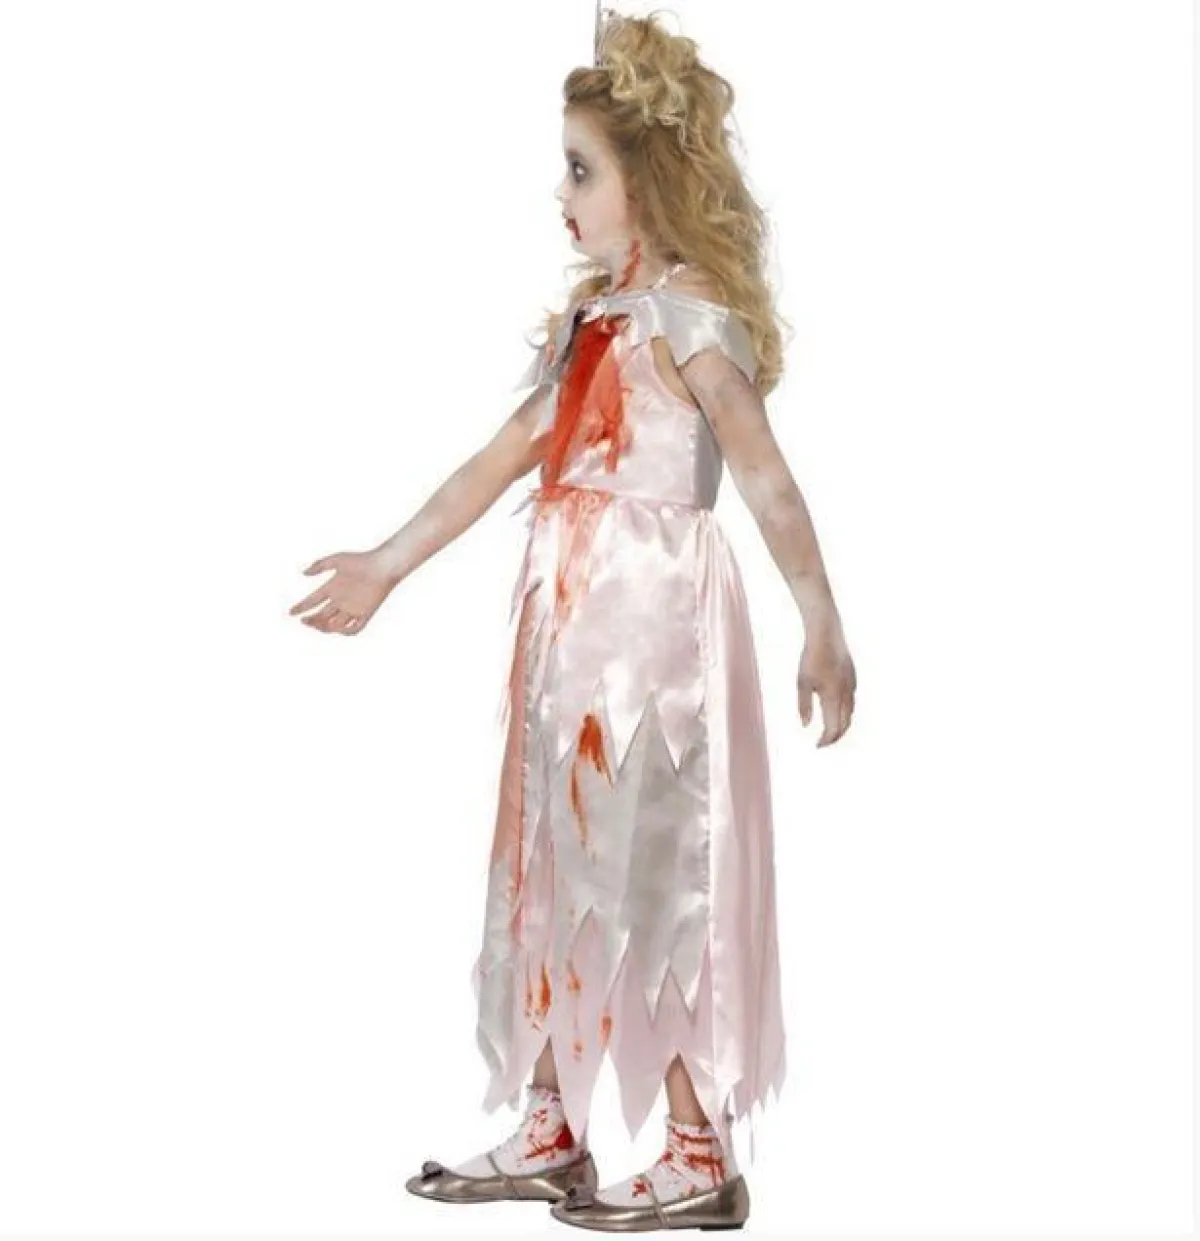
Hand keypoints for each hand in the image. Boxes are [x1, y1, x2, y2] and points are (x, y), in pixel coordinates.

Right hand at [287, 550, 394, 635]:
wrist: (383, 566)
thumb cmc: (361, 560)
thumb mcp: (337, 560)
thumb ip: (320, 565)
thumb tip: (303, 573)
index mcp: (332, 588)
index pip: (313, 601)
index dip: (301, 607)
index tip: (291, 612)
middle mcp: (341, 600)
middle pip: (322, 616)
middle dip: (311, 620)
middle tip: (304, 620)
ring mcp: (353, 608)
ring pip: (335, 624)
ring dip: (324, 627)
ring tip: (317, 624)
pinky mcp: (366, 613)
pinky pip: (355, 628)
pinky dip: (345, 632)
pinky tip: (337, 629)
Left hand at [797, 607, 855, 746]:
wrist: (827, 633)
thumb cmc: (811, 658)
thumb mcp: (802, 683)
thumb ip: (804, 706)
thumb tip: (806, 726)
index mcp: (834, 697)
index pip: (833, 728)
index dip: (826, 740)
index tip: (817, 746)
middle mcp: (846, 694)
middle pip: (845, 724)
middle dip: (835, 736)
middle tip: (823, 742)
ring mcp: (852, 685)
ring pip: (851, 713)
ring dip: (842, 724)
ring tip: (830, 730)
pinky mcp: (853, 677)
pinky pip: (852, 700)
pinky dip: (845, 711)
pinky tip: (837, 710)